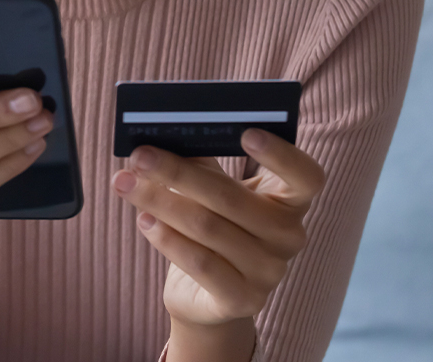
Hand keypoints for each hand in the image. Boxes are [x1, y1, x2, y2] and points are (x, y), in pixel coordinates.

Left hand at [111, 129, 325, 327]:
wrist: (207, 297)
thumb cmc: (213, 226)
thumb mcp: (213, 190)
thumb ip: (199, 161)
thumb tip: (163, 135)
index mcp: (290, 201)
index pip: (306, 176)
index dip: (281, 154)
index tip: (246, 132)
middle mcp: (289, 237)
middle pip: (231, 197)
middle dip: (177, 171)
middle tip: (140, 155)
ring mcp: (269, 272)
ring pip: (206, 227)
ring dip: (159, 201)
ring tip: (125, 183)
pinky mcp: (243, 299)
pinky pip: (200, 263)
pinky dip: (167, 238)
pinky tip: (143, 219)